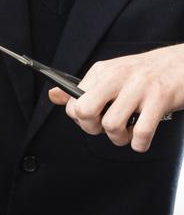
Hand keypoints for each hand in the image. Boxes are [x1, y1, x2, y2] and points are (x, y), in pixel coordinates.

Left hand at [49, 44, 183, 151]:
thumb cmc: (147, 74)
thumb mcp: (112, 75)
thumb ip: (84, 88)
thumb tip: (53, 95)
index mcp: (102, 71)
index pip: (74, 102)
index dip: (80, 119)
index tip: (93, 120)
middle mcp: (118, 76)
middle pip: (85, 111)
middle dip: (91, 129)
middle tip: (104, 129)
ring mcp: (139, 87)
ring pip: (112, 125)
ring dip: (119, 139)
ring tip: (127, 133)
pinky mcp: (160, 98)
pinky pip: (141, 132)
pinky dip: (140, 143)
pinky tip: (142, 139)